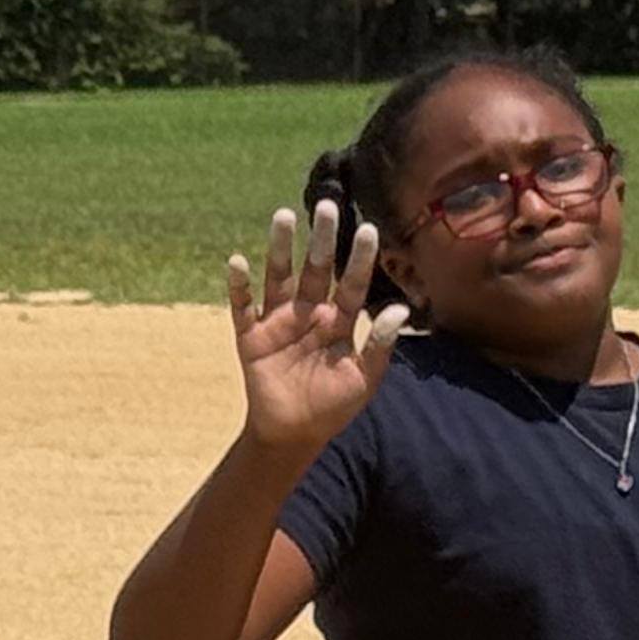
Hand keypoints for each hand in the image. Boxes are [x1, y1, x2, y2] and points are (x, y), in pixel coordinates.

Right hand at [230, 200, 403, 459]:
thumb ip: (380, 344)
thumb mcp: (364, 378)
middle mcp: (309, 313)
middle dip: (321, 238)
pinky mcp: (251, 337)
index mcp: (339, 321)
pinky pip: (242, 307)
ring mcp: (278, 322)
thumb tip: (401, 308)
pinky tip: (238, 262)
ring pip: (279, 277)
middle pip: (315, 269)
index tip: (367, 229)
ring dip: (280, 248)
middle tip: (327, 205)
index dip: (358, 258)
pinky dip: (238, 285)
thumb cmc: (334, 406)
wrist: (294, 434)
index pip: (351, 283)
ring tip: (283, 217)